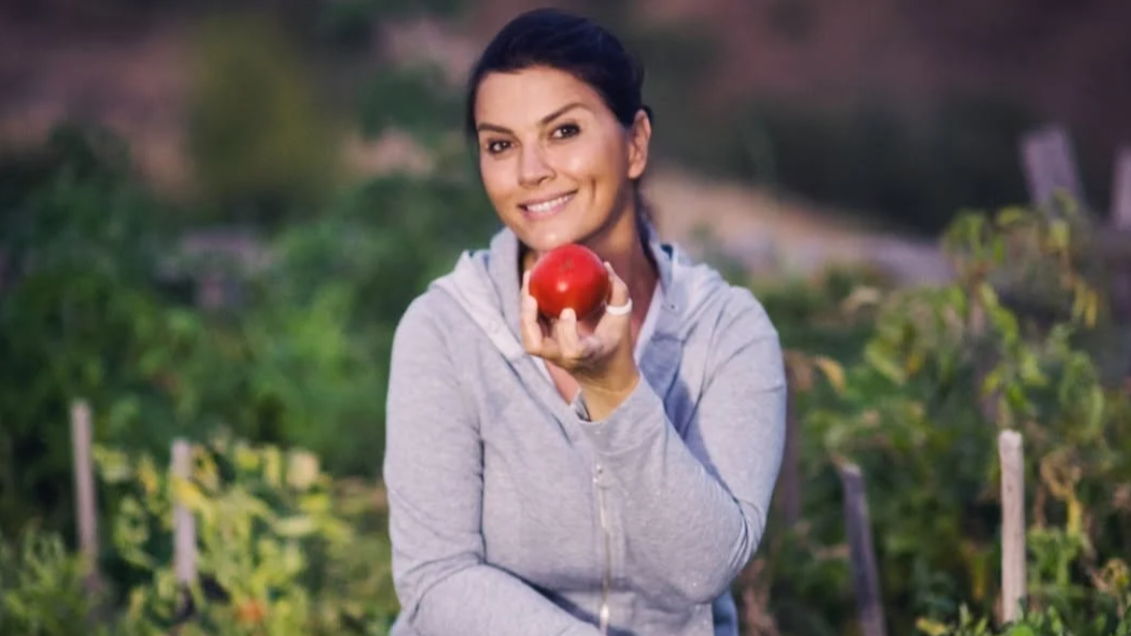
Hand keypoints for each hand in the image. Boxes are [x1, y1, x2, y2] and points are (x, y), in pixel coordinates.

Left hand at [520, 262, 639, 399]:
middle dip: (528, 320)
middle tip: (531, 294)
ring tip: (528, 278)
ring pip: (528, 337)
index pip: (571, 349)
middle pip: (535, 345)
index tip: (568, 311)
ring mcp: (550, 355)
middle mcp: (562, 358)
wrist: (605, 377)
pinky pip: (531, 327)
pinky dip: (529, 307)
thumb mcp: (622, 320)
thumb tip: (605, 265)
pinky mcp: (544, 347)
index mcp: (584, 355)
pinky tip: (532, 282)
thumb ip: (618, 293)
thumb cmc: (616, 344)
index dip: (566, 330)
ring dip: (524, 310)